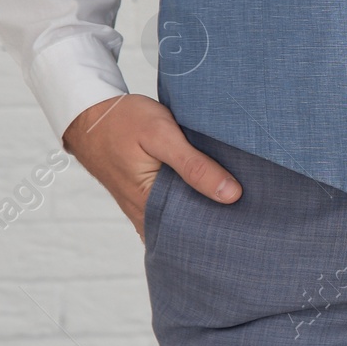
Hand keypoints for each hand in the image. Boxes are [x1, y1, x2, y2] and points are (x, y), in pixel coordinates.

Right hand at [63, 94, 240, 239]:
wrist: (89, 113)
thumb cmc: (122, 121)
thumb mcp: (161, 135)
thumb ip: (194, 166)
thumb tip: (231, 195)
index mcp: (150, 204)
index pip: (194, 231)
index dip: (224, 228)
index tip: (255, 225)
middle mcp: (147, 214)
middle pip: (191, 230)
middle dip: (221, 225)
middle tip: (257, 219)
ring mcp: (146, 208)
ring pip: (184, 220)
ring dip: (209, 214)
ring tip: (244, 209)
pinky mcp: (148, 198)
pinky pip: (176, 209)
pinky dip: (195, 204)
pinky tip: (218, 196)